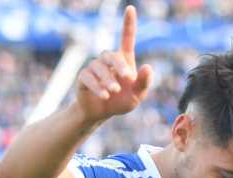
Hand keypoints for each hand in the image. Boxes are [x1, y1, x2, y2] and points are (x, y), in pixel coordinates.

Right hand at [76, 5, 153, 122]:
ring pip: (99, 68)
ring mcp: (94, 68)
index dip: (128, 23)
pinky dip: (97, 87)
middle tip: (128, 78)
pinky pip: (88, 78)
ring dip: (108, 80)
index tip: (130, 8)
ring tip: (114, 92)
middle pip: (112, 55)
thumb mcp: (137, 95)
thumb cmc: (122, 101)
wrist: (101, 112)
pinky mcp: (83, 77)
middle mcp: (108, 61)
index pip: (126, 38)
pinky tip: (105, 96)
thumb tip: (148, 67)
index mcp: (124, 61)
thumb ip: (144, 82)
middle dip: (120, 66)